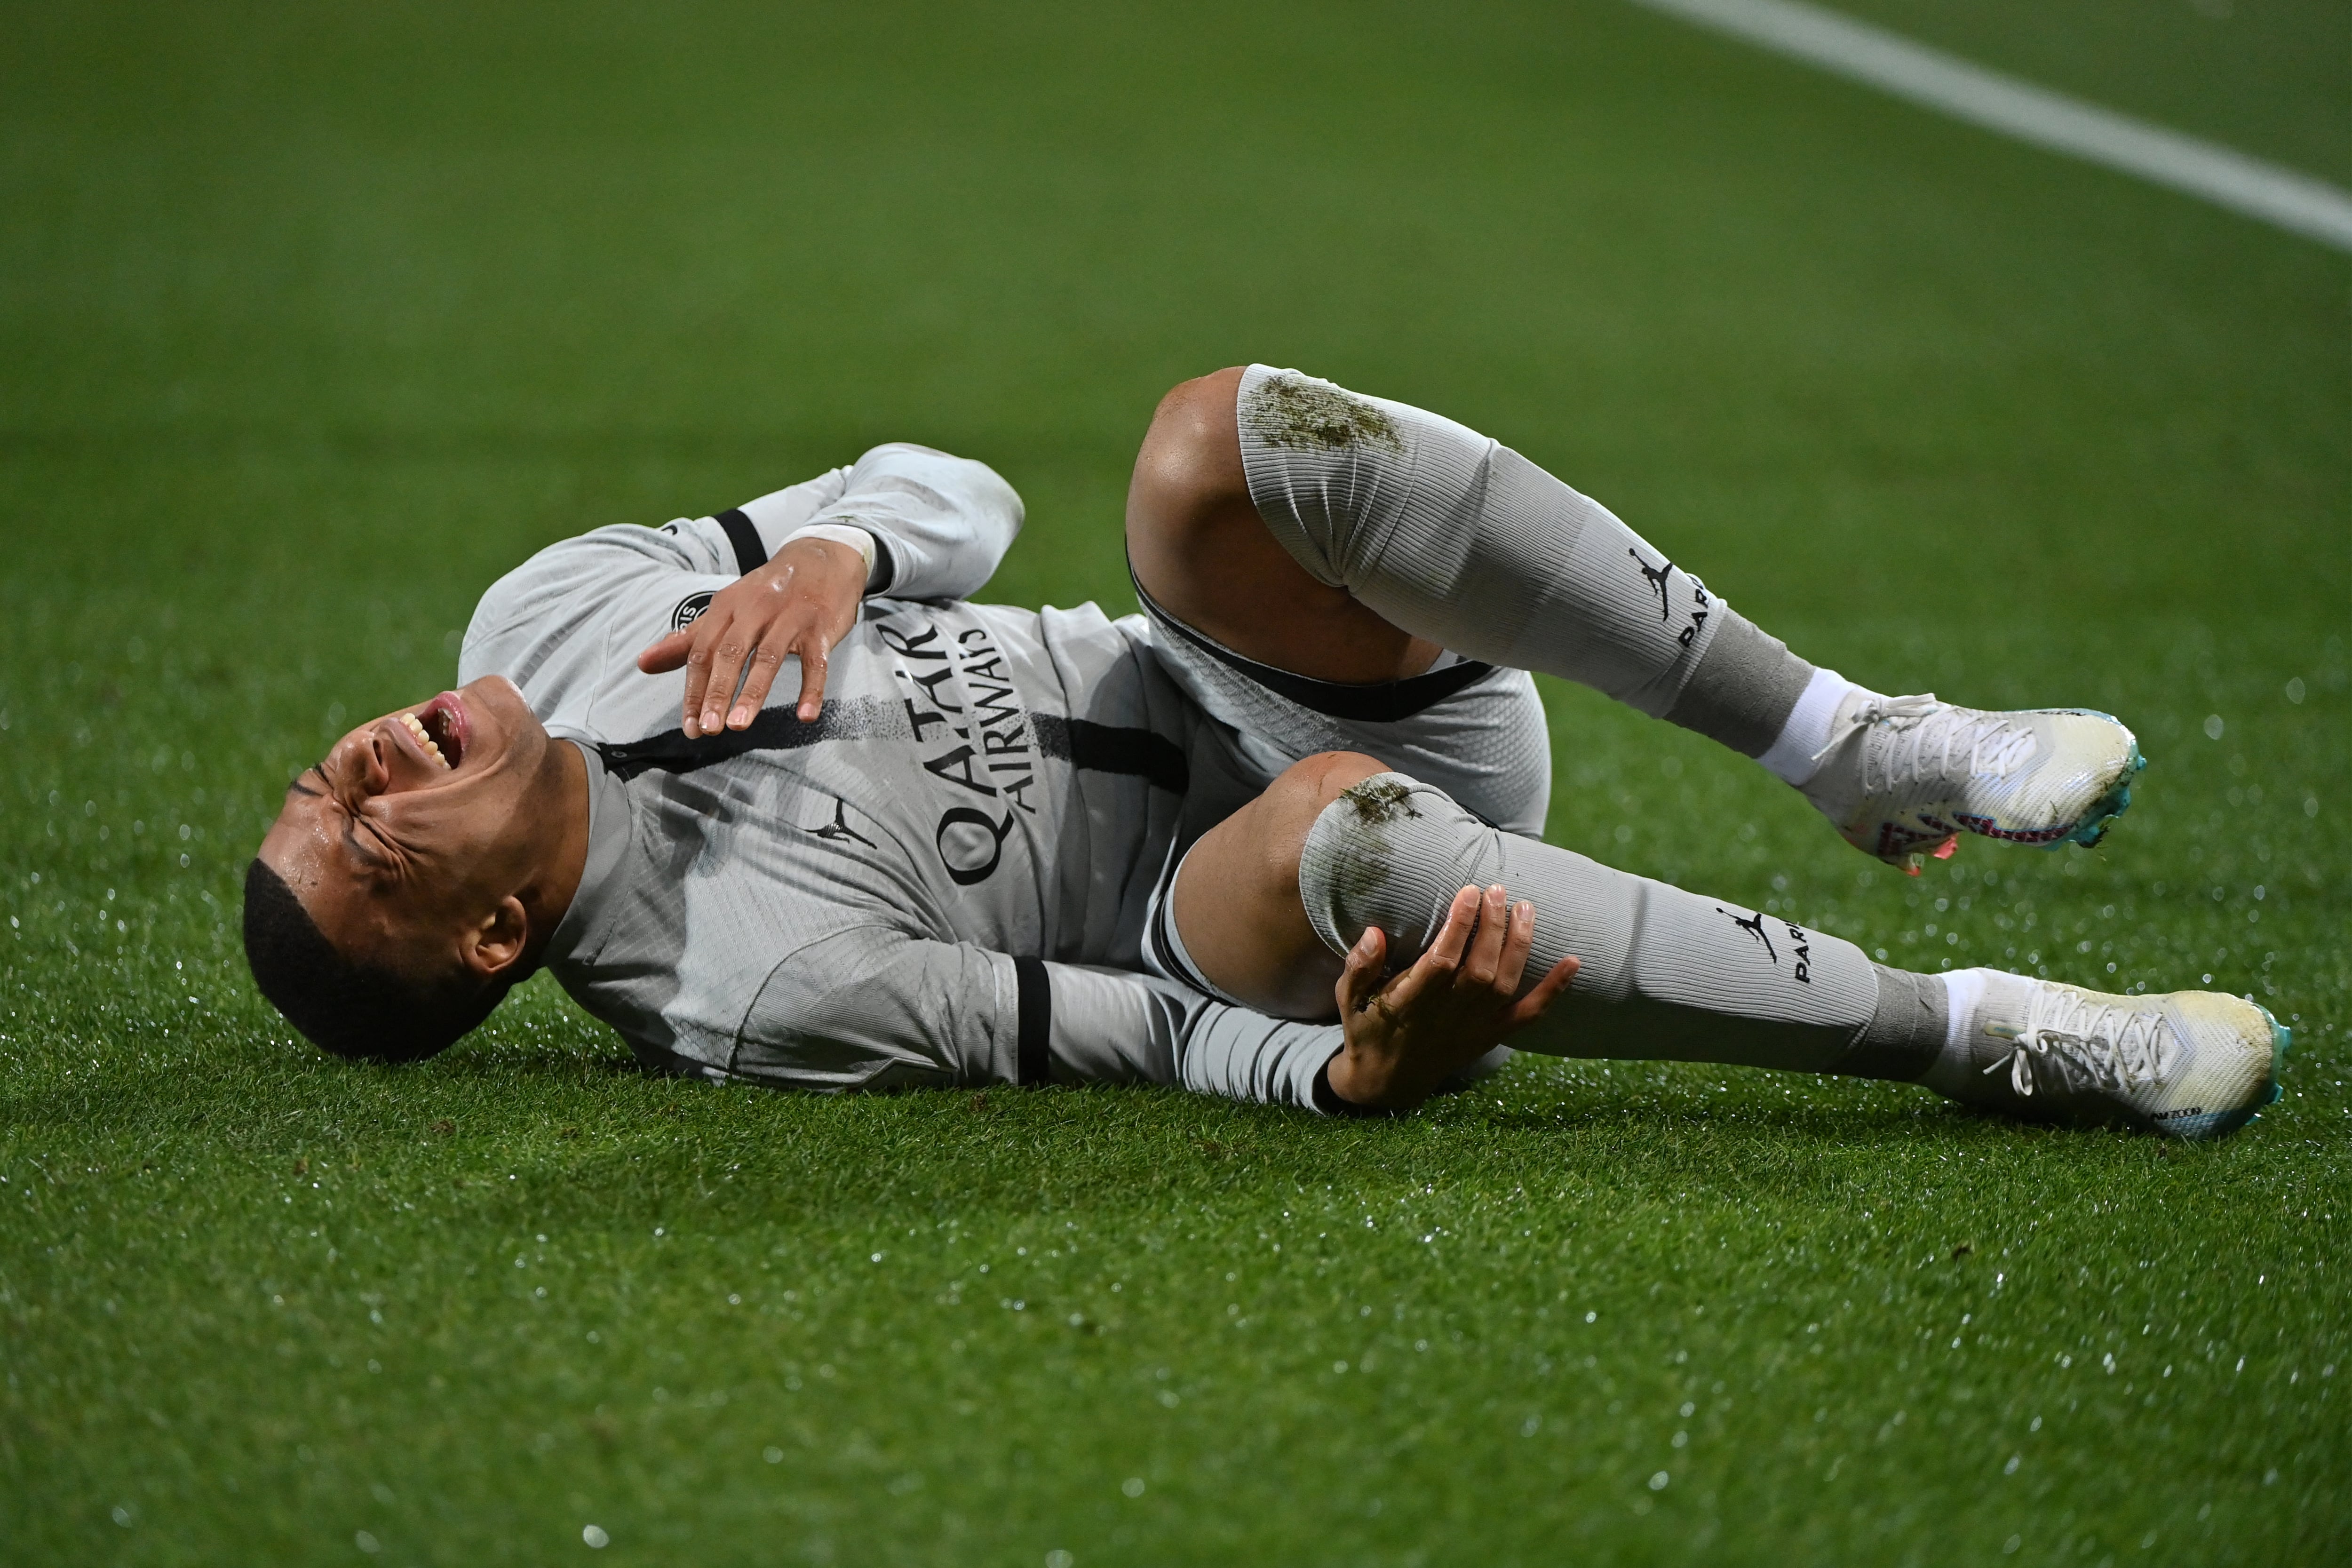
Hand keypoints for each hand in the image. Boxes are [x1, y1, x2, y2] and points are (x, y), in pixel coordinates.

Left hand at [636, 537, 865, 733]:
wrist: (822, 559)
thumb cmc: (769, 592)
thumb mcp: (727, 608)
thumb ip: (688, 639)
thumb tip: (643, 663)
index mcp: (727, 605)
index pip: (703, 651)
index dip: (694, 690)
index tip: (689, 725)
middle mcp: (755, 608)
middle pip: (730, 653)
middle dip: (717, 693)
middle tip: (708, 729)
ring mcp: (790, 617)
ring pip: (768, 657)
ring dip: (752, 693)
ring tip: (739, 725)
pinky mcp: (820, 628)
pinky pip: (816, 662)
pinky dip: (812, 689)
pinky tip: (805, 715)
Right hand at [1324, 884, 1579, 1111]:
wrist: (1388, 1082)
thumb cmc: (1368, 1029)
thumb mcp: (1349, 1000)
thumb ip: (1359, 967)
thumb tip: (1374, 933)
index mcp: (1410, 1004)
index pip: (1441, 962)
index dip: (1458, 927)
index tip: (1468, 892)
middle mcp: (1447, 1017)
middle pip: (1479, 969)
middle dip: (1492, 927)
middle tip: (1496, 890)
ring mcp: (1473, 1028)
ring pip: (1504, 985)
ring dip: (1519, 946)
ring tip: (1525, 907)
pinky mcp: (1490, 1036)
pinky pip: (1528, 1016)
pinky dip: (1553, 992)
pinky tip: (1573, 962)